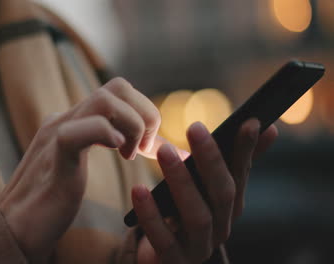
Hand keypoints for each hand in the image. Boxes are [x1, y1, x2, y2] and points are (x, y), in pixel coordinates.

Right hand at [0, 78, 161, 262]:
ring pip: (105, 100)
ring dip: (132, 126)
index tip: (146, 148)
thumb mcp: (84, 166)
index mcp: (74, 121)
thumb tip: (152, 147)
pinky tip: (116, 154)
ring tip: (128, 155)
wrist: (14, 228)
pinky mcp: (55, 158)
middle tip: (142, 149)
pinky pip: (78, 131)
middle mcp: (65, 120)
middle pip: (118, 87)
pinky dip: (105, 136)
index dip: (143, 114)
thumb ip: (110, 148)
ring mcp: (57, 135)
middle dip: (144, 114)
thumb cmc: (51, 202)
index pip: (119, 91)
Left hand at [132, 120, 277, 263]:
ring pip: (197, 216)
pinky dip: (151, 215)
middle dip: (211, 160)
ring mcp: (199, 247)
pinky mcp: (173, 261)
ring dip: (182, 181)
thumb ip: (228, 160)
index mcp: (229, 208)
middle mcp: (221, 228)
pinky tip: (138, 190)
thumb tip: (261, 124)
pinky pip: (163, 239)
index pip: (241, 175)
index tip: (249, 121)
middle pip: (223, 194)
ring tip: (164, 151)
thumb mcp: (204, 187)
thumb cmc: (182, 213)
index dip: (246, 150)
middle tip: (195, 127)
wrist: (162, 257)